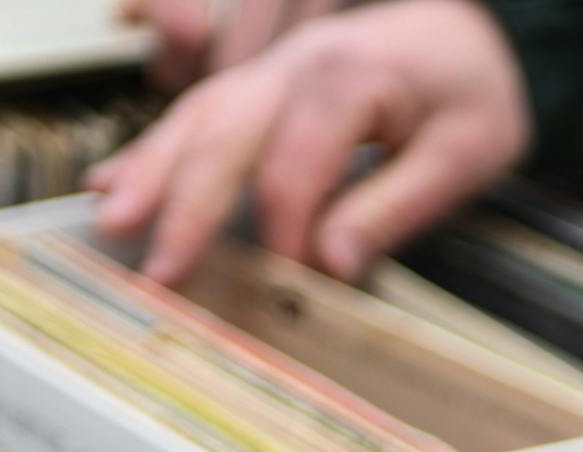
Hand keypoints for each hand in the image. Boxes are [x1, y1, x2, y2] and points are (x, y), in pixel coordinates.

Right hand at [88, 0, 530, 284]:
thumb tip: (332, 267)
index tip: (287, 285)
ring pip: (195, 117)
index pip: (295, 167)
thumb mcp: (467, 152)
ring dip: (149, 172)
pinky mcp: (257, 88)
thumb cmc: (471, 92)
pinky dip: (150, 151)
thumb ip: (397, 207)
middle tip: (158, 269)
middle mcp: (295, 66)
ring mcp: (269, 72)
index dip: (285, 233)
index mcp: (348, 78)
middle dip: (185, 203)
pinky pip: (194, 114)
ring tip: (112, 223)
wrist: (470, 36)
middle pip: (225, 133)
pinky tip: (111, 184)